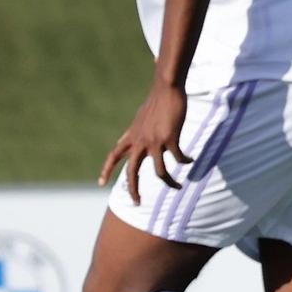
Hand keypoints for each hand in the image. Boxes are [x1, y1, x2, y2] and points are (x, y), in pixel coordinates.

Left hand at [99, 80, 190, 204]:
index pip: (114, 155)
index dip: (106, 169)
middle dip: (133, 189)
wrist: (166, 88)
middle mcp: (140, 141)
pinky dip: (185, 161)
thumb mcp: (140, 118)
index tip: (100, 183)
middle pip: (132, 171)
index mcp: (132, 136)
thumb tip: (134, 139)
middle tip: (137, 202)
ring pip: (159, 171)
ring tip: (178, 186)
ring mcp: (155, 141)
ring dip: (170, 182)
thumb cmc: (156, 101)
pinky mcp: (170, 139)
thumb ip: (136, 132)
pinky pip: (178, 158)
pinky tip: (191, 160)